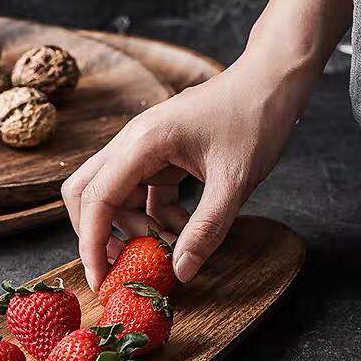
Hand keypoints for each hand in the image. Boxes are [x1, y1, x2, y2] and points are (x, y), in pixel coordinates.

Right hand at [62, 49, 314, 289]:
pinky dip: (153, 216)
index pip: (96, 199)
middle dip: (97, 234)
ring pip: (114, 196)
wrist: (273, 80)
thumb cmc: (256, 119)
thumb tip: (180, 272)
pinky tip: (182, 228)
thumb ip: (207, 230)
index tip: (100, 280)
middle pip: (87, 193)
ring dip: (132, 227)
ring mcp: (143, 148)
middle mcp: (131, 143)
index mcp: (142, 143)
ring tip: (167, 247)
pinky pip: (140, 193)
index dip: (92, 244)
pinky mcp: (158, 155)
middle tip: (121, 265)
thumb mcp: (235, 181)